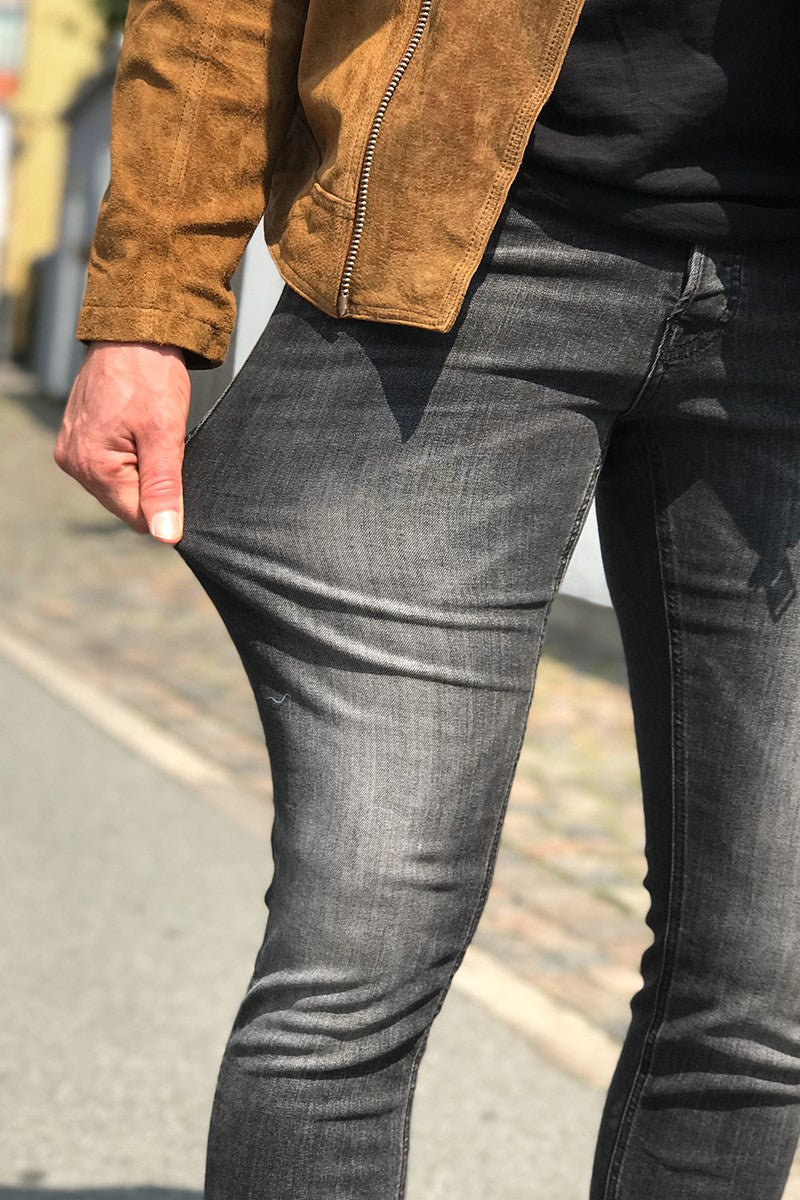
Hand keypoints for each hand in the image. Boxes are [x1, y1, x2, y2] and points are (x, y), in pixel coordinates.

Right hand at [54, 341, 191, 543]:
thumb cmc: (150, 375)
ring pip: (119, 483)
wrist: (132, 330)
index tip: (180, 473)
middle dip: (152, 482)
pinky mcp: (77, 437)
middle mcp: (74, 463)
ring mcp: (72, 449)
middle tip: (165, 445)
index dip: (166, 504)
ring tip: (150, 432)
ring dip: (142, 467)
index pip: (138, 517)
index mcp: (93, 467)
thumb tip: (164, 535)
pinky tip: (138, 428)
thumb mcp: (166, 435)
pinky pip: (109, 463)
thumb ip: (164, 488)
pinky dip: (130, 453)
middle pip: (126, 502)